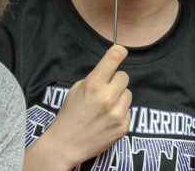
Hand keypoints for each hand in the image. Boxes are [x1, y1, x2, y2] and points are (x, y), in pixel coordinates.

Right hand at [24, 45, 131, 169]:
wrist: (66, 145)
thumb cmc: (70, 114)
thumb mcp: (77, 89)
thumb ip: (95, 77)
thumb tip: (112, 67)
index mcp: (94, 84)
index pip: (114, 58)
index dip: (119, 52)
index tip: (121, 51)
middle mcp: (108, 97)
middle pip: (124, 76)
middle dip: (115, 81)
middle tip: (105, 90)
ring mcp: (117, 113)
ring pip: (128, 93)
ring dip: (119, 98)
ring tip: (104, 108)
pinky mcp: (123, 126)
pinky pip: (128, 110)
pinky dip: (120, 113)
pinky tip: (107, 120)